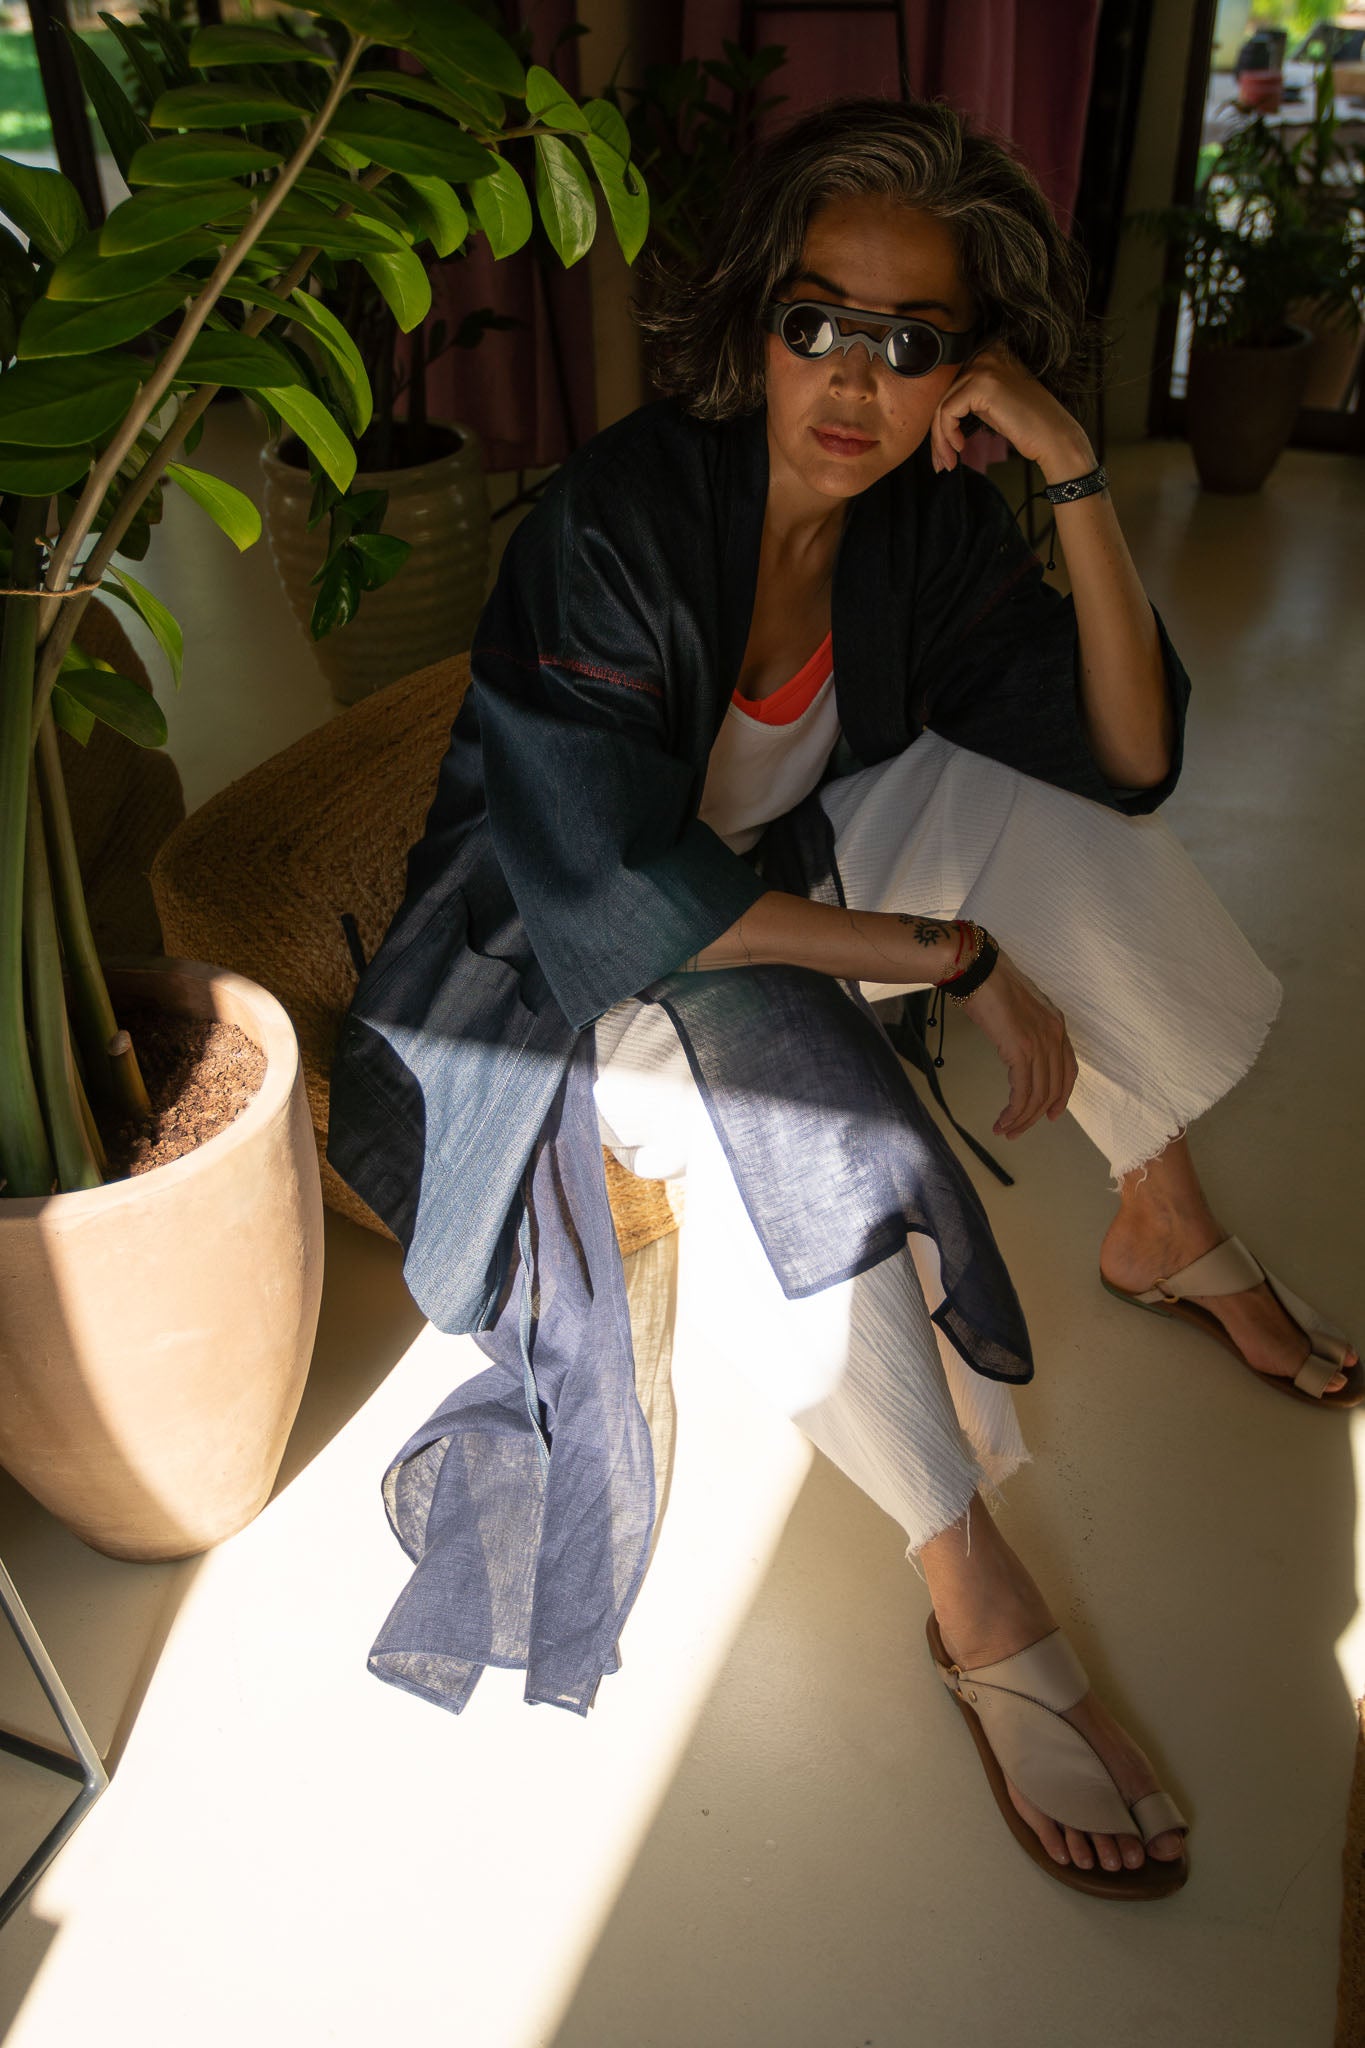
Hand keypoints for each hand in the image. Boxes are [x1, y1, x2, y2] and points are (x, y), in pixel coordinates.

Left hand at [929, 347, 1092, 483]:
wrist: (1054, 437)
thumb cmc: (1026, 425)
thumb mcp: (991, 403)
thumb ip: (967, 397)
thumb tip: (935, 411)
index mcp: (990, 353)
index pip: (952, 384)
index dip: (942, 418)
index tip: (944, 447)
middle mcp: (987, 353)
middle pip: (944, 394)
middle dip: (937, 432)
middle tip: (940, 460)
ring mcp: (984, 367)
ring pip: (942, 405)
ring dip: (940, 439)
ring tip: (946, 462)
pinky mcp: (982, 385)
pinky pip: (947, 412)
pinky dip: (947, 435)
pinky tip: (959, 448)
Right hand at [957, 946, 1077, 1139]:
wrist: (977, 969)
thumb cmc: (989, 984)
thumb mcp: (1016, 1009)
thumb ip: (1024, 1029)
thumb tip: (1016, 1047)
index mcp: (1056, 1025)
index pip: (1068, 1070)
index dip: (1060, 1097)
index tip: (1048, 1115)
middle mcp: (1055, 1036)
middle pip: (1053, 1088)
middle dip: (1035, 1115)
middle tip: (1016, 1131)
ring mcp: (1040, 1043)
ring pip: (1038, 1095)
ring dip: (1021, 1118)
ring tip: (1005, 1130)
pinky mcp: (1021, 1050)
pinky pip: (1022, 1092)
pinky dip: (1014, 1111)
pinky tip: (1003, 1120)